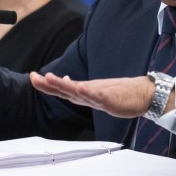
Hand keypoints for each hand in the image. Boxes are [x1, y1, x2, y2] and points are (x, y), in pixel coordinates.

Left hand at [29, 72, 154, 118]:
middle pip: (65, 87)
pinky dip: (88, 92)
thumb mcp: (95, 91)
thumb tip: (64, 79)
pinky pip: (98, 95)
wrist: (142, 94)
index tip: (33, 77)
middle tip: (34, 77)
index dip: (47, 84)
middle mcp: (88, 91)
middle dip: (49, 83)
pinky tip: (80, 88)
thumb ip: (79, 89)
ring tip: (51, 78)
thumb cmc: (120, 93)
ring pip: (78, 90)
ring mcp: (99, 94)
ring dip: (64, 84)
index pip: (62, 88)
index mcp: (84, 91)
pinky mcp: (110, 98)